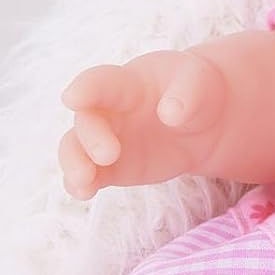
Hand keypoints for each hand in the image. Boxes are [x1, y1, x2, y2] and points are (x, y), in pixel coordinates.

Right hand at [58, 50, 229, 198]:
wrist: (204, 121)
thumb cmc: (196, 91)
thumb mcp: (199, 83)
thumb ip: (187, 95)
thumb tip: (170, 113)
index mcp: (129, 84)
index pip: (102, 82)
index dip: (85, 89)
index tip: (71, 99)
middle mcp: (109, 110)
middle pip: (87, 121)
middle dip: (91, 137)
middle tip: (109, 154)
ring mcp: (107, 139)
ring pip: (76, 149)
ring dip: (74, 164)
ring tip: (84, 182)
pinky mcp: (113, 167)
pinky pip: (91, 175)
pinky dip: (81, 185)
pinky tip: (84, 193)